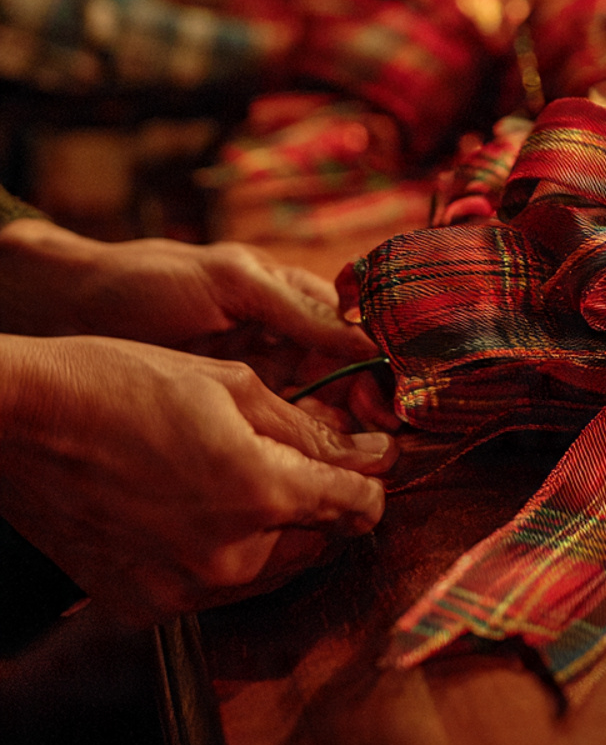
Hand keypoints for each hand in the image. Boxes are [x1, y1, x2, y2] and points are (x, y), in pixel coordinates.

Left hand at [0, 222, 397, 424]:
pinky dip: (293, 445)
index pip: (352, 329)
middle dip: (364, 404)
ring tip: (352, 454)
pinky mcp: (226, 412)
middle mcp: (280, 339)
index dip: (378, 359)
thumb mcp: (231, 283)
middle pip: (341, 375)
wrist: (67, 312)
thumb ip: (297, 308)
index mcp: (289, 297)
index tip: (398, 391)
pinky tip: (305, 462)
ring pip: (313, 408)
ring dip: (334, 430)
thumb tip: (365, 338)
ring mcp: (254, 377)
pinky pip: (273, 430)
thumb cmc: (150, 281)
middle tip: (383, 435)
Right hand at [0, 335, 395, 621]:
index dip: (371, 480)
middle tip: (315, 463)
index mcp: (259, 491)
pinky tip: (204, 509)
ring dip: (279, 532)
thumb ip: (309, 429)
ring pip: (269, 570)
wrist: (23, 420)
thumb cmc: (127, 384)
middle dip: (327, 505)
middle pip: (317, 542)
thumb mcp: (233, 387)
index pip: (354, 505)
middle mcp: (228, 555)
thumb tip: (370, 452)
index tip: (371, 460)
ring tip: (252, 478)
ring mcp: (182, 588)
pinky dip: (226, 554)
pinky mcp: (144, 605)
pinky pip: (214, 588)